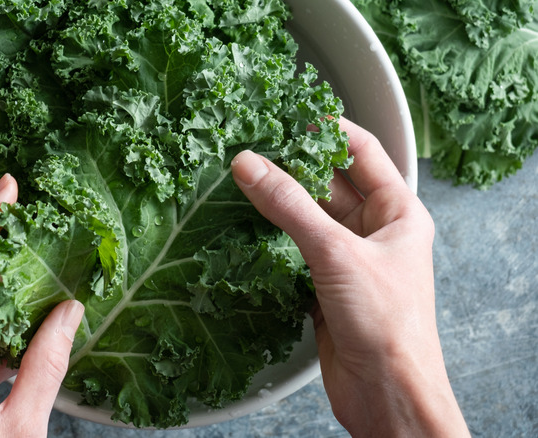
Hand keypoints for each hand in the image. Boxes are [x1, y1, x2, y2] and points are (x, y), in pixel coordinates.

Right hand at [231, 119, 467, 436]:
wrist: (386, 393)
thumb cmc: (389, 325)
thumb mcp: (336, 252)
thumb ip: (289, 206)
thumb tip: (250, 164)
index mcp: (397, 213)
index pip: (362, 151)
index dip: (327, 128)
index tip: (288, 114)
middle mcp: (374, 232)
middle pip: (328, 183)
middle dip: (292, 165)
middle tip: (252, 147)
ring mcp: (348, 260)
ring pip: (307, 217)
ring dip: (278, 203)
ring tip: (240, 180)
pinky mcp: (325, 286)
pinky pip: (294, 250)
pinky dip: (271, 239)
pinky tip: (245, 228)